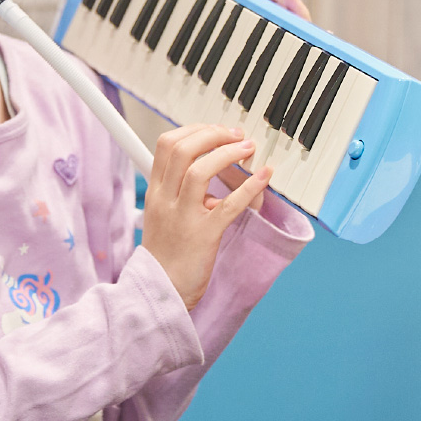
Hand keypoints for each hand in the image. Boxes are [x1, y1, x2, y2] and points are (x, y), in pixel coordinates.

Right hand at [139, 124, 273, 310]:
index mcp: (156, 192)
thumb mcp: (165, 214)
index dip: (194, 130)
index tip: (216, 131)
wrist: (162, 290)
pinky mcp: (203, 236)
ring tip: (247, 149)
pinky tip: (264, 176)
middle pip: (182, 149)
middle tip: (235, 136)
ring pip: (199, 171)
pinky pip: (228, 205)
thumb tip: (218, 172)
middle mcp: (165, 200)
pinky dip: (249, 187)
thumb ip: (183, 190)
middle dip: (212, 134)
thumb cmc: (167, 254)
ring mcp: (183, 217)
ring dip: (227, 153)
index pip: (166, 145)